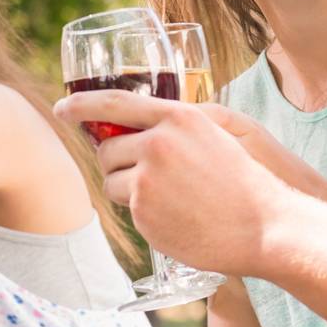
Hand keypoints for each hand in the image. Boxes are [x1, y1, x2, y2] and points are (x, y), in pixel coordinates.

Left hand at [53, 91, 296, 276]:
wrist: (263, 225)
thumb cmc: (242, 183)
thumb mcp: (213, 138)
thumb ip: (173, 129)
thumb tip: (131, 130)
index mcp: (178, 117)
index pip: (115, 102)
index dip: (83, 103)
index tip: (62, 106)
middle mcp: (159, 142)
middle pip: (107, 148)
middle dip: (117, 162)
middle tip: (146, 177)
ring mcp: (148, 177)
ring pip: (112, 181)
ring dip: (128, 190)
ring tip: (170, 199)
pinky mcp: (144, 210)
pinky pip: (127, 208)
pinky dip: (144, 213)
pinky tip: (175, 217)